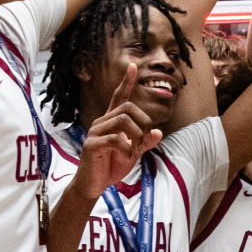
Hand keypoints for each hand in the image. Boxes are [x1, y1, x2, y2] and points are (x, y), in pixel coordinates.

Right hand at [72, 64, 161, 201]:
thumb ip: (145, 142)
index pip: (119, 96)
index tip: (133, 66)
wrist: (93, 185)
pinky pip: (115, 138)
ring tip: (135, 149)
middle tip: (145, 139)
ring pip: (123, 120)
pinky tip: (127, 155)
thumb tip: (159, 132)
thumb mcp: (133, 153)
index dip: (126, 82)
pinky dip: (127, 147)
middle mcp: (102, 122)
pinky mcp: (92, 144)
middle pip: (128, 107)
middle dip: (144, 121)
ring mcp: (95, 132)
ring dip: (137, 135)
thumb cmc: (111, 166)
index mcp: (112, 121)